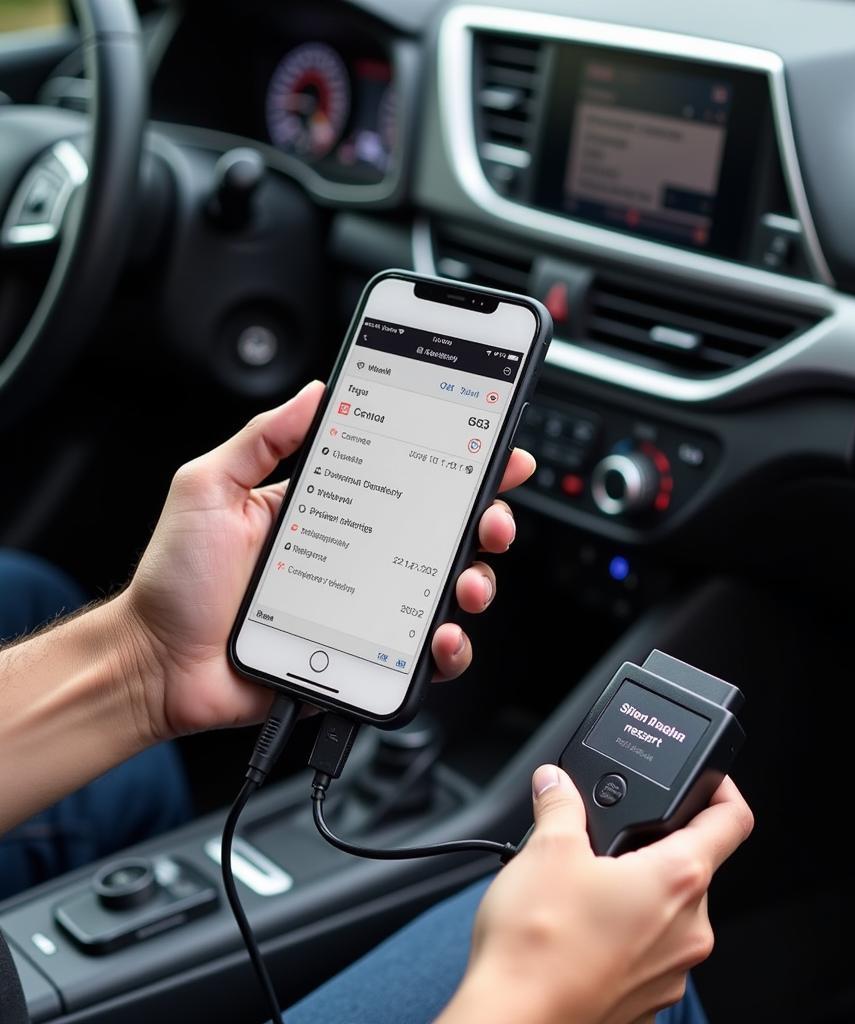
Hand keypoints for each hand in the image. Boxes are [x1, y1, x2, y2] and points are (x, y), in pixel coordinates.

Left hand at [119, 381, 533, 741]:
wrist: (155, 663)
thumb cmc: (177, 579)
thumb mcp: (209, 488)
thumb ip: (261, 438)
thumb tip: (314, 393)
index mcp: (334, 511)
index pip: (408, 480)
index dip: (460, 466)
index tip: (495, 452)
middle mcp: (360, 558)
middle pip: (444, 536)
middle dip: (487, 523)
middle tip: (491, 520)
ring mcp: (366, 609)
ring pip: (446, 594)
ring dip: (476, 583)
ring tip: (466, 583)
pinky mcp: (364, 657)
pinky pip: (422, 656)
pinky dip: (447, 650)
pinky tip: (439, 638)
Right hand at [440, 770, 752, 1023]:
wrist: (514, 1019)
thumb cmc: (538, 945)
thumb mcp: (546, 849)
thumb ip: (560, 804)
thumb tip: (557, 783)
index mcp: (678, 880)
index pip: (733, 821)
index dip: (724, 789)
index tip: (710, 780)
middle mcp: (689, 930)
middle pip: (693, 866)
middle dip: (653, 847)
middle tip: (609, 840)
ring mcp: (671, 972)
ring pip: (668, 912)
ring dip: (637, 892)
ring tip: (584, 888)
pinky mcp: (647, 1002)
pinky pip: (649, 953)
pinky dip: (624, 934)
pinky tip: (581, 930)